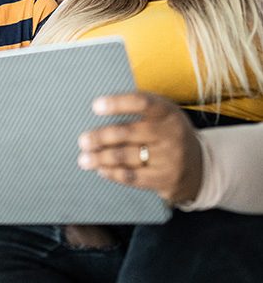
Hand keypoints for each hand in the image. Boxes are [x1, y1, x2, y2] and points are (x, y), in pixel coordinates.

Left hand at [77, 92, 202, 203]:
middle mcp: (170, 133)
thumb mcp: (161, 114)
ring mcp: (170, 158)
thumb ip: (136, 110)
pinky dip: (113, 173)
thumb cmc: (167, 133)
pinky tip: (101, 170)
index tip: (95, 106)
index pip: (141, 102)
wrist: (200, 165)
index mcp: (167, 111)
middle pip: (128, 132)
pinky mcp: (166, 179)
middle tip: (82, 141)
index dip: (117, 104)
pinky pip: (133, 176)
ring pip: (126, 156)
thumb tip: (97, 110)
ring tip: (84, 159)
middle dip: (101, 137)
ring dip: (101, 158)